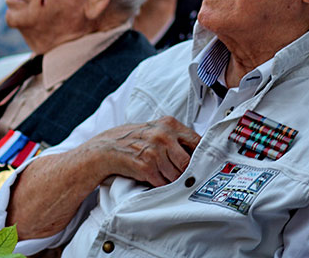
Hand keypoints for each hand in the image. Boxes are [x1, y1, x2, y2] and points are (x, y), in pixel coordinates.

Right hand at [81, 116, 200, 186]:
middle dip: (185, 172)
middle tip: (180, 174)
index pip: (198, 141)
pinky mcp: (146, 166)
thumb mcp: (155, 129)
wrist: (106, 149)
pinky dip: (159, 184)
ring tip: (160, 173)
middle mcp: (163, 135)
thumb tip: (200, 151)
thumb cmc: (133, 140)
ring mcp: (155, 151)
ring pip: (177, 175)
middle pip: (189, 162)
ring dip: (171, 179)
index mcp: (169, 123)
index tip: (202, 164)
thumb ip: (176, 137)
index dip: (201, 156)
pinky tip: (151, 177)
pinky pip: (163, 183)